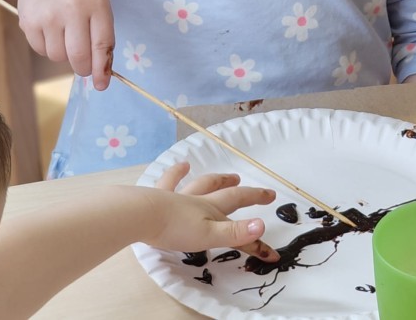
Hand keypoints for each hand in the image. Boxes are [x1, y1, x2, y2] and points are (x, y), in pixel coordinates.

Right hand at [15, 0, 114, 89]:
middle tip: (84, 66)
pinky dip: (48, 46)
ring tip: (65, 34)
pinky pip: (42, 51)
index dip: (103, 69)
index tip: (102, 84)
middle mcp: (72, 8)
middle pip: (79, 57)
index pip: (102, 43)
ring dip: (64, 54)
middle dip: (84, 68)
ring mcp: (49, 16)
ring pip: (59, 57)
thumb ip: (102, 33)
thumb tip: (102, 72)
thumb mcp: (97, 2)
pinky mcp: (29, 22)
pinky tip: (50, 28)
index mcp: (96, 3)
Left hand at [149, 162, 279, 259]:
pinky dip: (177, 172)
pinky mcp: (160, 197)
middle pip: (227, 195)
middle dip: (248, 195)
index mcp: (211, 212)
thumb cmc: (174, 228)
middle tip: (263, 193)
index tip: (273, 252)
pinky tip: (182, 165)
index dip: (257, 237)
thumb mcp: (208, 236)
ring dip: (218, 180)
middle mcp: (199, 201)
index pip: (240, 224)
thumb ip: (235, 232)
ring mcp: (180, 196)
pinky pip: (170, 181)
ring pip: (203, 184)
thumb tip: (262, 226)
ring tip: (230, 175)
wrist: (142, 214)